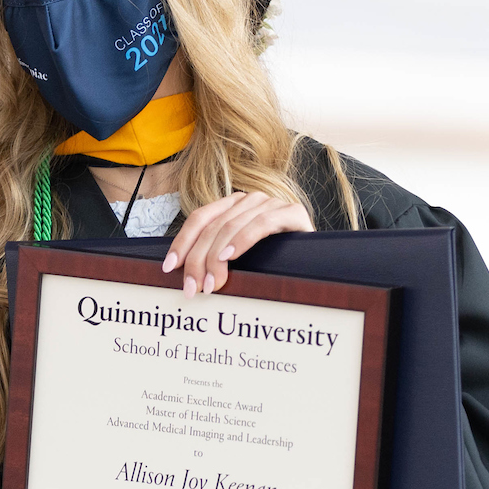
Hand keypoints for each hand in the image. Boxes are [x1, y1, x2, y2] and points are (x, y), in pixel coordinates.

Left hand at [162, 191, 313, 294]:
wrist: (319, 261)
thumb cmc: (275, 263)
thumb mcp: (240, 259)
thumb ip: (216, 258)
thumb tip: (186, 276)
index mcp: (233, 206)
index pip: (200, 219)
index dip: (182, 242)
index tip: (169, 267)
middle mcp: (250, 200)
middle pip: (212, 226)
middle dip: (198, 260)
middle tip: (192, 288)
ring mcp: (271, 203)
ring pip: (231, 225)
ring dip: (216, 257)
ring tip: (211, 283)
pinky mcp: (292, 212)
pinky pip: (261, 223)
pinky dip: (243, 240)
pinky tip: (230, 257)